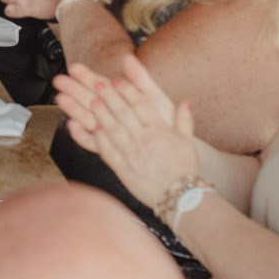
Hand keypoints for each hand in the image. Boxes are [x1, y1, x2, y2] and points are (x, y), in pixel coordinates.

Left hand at [49, 53, 196, 199]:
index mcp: (160, 131)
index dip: (128, 91)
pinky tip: (91, 128)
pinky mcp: (123, 169)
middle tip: (97, 83)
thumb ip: (184, 120)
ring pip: (113, 130)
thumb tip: (186, 102)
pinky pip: (108, 151)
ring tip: (91, 101)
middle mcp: (144, 140)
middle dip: (110, 97)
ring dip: (101, 114)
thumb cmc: (184, 169)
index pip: (141, 105)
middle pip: (124, 114)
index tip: (117, 80)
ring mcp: (132, 155)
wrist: (180, 198)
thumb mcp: (187, 142)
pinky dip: (98, 139)